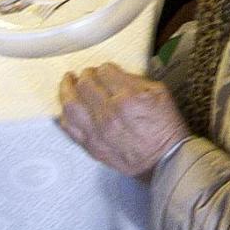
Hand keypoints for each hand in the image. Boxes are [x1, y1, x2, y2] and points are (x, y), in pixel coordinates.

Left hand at [56, 64, 190, 176]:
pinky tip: (67, 108)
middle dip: (86, 75)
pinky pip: (68, 127)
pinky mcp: (91, 146)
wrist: (164, 161)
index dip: (105, 68)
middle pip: (84, 84)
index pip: (104, 72)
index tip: (106, 70)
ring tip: (68, 83)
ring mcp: (97, 132)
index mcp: (127, 98)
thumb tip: (117, 74)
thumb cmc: (165, 128)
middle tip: (88, 74)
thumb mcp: (160, 94)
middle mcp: (108, 114)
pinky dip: (65, 114)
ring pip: (70, 104)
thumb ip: (136, 80)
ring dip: (67, 89)